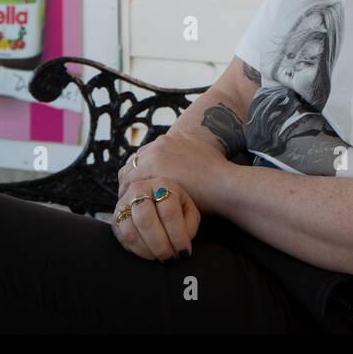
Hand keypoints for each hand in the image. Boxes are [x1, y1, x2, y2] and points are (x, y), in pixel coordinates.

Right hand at [111, 177, 199, 261]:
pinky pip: (123, 237)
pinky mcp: (115, 216)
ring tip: (160, 257)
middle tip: (170, 258)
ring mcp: (124, 202)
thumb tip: (182, 244)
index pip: (168, 211)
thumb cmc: (176, 208)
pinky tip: (149, 254)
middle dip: (160, 244)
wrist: (155, 200)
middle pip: (146, 219)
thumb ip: (189, 225)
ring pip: (131, 229)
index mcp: (163, 185)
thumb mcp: (189, 211)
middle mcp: (140, 189)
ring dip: (148, 249)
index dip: (177, 235)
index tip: (184, 251)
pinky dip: (137, 250)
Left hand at [118, 128, 233, 214]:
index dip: (139, 175)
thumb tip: (178, 173)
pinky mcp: (154, 170)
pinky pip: (131, 185)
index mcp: (168, 141)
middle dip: (129, 183)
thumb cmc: (216, 179)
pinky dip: (129, 198)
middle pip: (132, 164)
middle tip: (130, 203)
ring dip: (127, 192)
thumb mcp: (199, 161)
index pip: (142, 157)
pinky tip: (134, 212)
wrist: (225, 184)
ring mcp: (155, 155)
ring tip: (130, 211)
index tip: (140, 191)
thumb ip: (183, 161)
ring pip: (128, 175)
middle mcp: (159, 144)